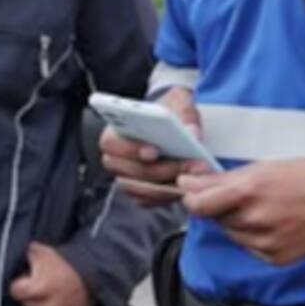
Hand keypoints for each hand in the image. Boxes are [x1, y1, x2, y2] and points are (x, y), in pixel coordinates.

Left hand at [9, 243, 95, 305]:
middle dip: (30, 294)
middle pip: (26, 303)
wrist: (95, 275)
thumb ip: (25, 254)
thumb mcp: (42, 251)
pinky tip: (58, 302)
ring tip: (51, 292)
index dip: (20, 283)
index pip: (16, 291)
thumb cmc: (66, 263)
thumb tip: (12, 252)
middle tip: (40, 283)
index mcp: (38, 288)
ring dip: (41, 305)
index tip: (26, 279)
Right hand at [98, 86, 208, 205]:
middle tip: (189, 165)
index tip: (153, 151)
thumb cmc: (169, 113)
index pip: (110, 143)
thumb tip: (192, 134)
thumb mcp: (179, 104)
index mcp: (114, 133)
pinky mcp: (139, 193)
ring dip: (168, 185)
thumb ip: (184, 115)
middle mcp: (115, 159)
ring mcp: (125, 178)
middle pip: (130, 172)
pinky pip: (150, 201)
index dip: (130, 149)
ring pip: (141, 189)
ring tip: (194, 174)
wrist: (173, 126)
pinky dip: (168, 196)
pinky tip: (188, 186)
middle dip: (162, 170)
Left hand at [178, 157, 304, 266]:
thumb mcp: (261, 168)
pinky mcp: (274, 258)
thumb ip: (222, 180)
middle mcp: (255, 219)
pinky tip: (273, 223)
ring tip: (263, 208)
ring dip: (236, 221)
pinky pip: (248, 246)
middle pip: (214, 217)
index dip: (191, 196)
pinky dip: (253, 235)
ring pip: (231, 232)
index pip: (198, 204)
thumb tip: (190, 183)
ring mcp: (265, 242)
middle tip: (242, 195)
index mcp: (249, 191)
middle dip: (218, 206)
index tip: (191, 191)